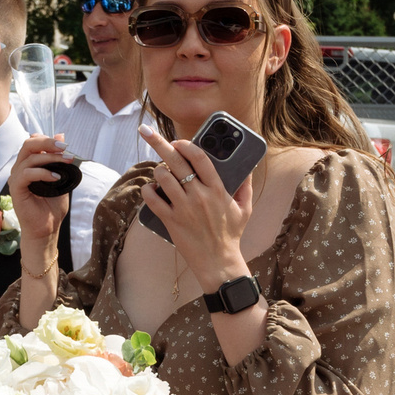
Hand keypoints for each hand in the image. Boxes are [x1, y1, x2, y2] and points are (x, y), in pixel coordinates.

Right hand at [10, 134, 73, 266]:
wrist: (47, 229)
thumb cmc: (51, 207)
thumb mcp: (61, 178)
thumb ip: (59, 158)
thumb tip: (62, 136)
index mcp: (29, 165)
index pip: (33, 143)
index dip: (48, 140)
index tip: (65, 145)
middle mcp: (20, 169)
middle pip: (28, 145)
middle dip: (47, 143)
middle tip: (65, 148)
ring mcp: (16, 178)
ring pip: (29, 158)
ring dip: (50, 158)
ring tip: (66, 163)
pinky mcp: (16, 189)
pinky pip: (26, 174)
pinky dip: (42, 173)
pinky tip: (56, 177)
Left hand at [137, 127, 253, 290]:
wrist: (218, 262)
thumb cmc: (231, 235)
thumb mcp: (245, 209)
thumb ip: (245, 186)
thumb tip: (247, 167)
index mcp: (217, 189)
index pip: (199, 158)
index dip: (186, 144)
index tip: (178, 140)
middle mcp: (199, 196)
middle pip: (175, 162)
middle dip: (159, 143)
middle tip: (147, 132)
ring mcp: (183, 208)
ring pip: (162, 178)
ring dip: (157, 170)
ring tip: (160, 171)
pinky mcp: (171, 221)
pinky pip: (152, 199)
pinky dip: (148, 190)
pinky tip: (150, 188)